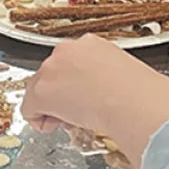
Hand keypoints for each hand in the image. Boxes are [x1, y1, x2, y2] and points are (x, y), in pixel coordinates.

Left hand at [20, 36, 168, 168]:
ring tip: (76, 118)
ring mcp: (52, 68)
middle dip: (62, 94)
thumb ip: (107, 76)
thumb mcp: (124, 74)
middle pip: (52, 74)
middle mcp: (67, 50)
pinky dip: (39, 120)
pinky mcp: (41, 90)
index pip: (70, 63)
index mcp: (90, 43)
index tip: (85, 97)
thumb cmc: (139, 93)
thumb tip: (107, 92)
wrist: (134, 101)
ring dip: (53, 107)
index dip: (75, 84)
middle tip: (81, 111)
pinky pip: (29, 109)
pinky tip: (58, 125)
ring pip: (40, 90)